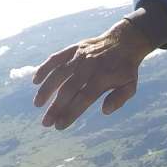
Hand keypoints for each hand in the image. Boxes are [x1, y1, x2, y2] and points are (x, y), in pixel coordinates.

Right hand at [32, 18, 156, 129]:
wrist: (125, 40)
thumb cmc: (126, 69)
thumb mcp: (130, 85)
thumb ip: (119, 99)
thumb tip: (105, 111)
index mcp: (102, 78)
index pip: (83, 99)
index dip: (70, 113)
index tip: (59, 126)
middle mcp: (89, 67)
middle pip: (68, 89)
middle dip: (55, 107)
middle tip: (46, 123)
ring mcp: (79, 56)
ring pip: (59, 74)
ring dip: (46, 89)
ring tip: (37, 104)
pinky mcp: (73, 48)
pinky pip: (56, 58)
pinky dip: (45, 68)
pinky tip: (35, 81)